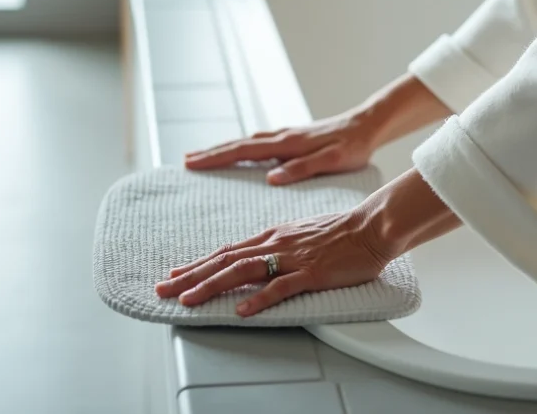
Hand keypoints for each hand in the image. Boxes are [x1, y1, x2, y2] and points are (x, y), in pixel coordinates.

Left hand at [154, 208, 393, 316]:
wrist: (372, 225)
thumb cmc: (343, 230)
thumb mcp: (302, 232)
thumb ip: (280, 244)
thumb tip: (260, 255)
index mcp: (274, 235)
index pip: (228, 250)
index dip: (199, 263)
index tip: (176, 274)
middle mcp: (277, 243)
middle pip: (225, 260)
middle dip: (191, 276)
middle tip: (163, 289)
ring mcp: (293, 258)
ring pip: (243, 272)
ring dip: (211, 286)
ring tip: (188, 300)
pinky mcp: (311, 273)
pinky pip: (281, 287)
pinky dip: (258, 299)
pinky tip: (241, 310)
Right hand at [184, 110, 381, 184]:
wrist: (368, 125)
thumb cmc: (354, 146)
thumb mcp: (332, 161)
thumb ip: (302, 168)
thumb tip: (271, 178)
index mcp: (288, 143)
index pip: (244, 150)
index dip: (217, 157)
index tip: (192, 163)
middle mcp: (283, 136)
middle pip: (239, 143)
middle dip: (212, 152)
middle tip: (185, 161)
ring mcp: (286, 136)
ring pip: (248, 142)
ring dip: (224, 148)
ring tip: (203, 157)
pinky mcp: (293, 138)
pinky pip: (259, 143)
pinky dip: (241, 147)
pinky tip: (238, 153)